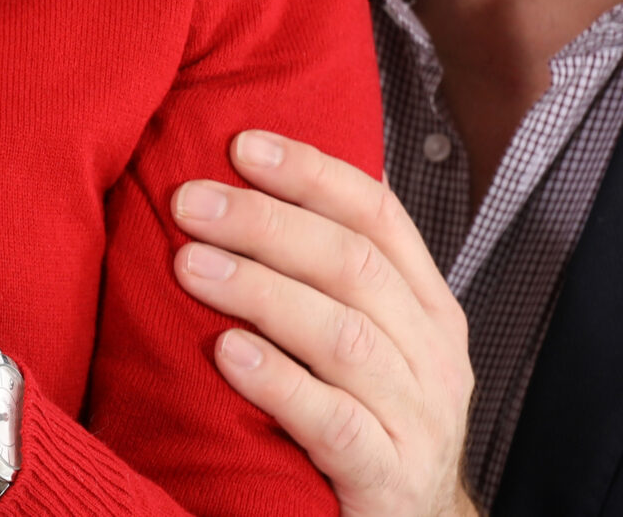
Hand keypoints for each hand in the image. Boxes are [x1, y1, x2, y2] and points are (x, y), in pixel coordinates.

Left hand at [171, 131, 478, 516]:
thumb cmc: (366, 421)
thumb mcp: (362, 340)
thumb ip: (323, 277)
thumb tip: (240, 185)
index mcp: (426, 307)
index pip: (377, 216)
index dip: (310, 173)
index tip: (241, 145)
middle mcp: (432, 356)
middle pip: (352, 265)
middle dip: (265, 223)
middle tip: (190, 202)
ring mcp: (417, 420)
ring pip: (341, 336)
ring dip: (260, 291)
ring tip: (191, 266)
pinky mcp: (387, 478)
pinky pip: (334, 423)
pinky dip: (279, 383)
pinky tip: (228, 354)